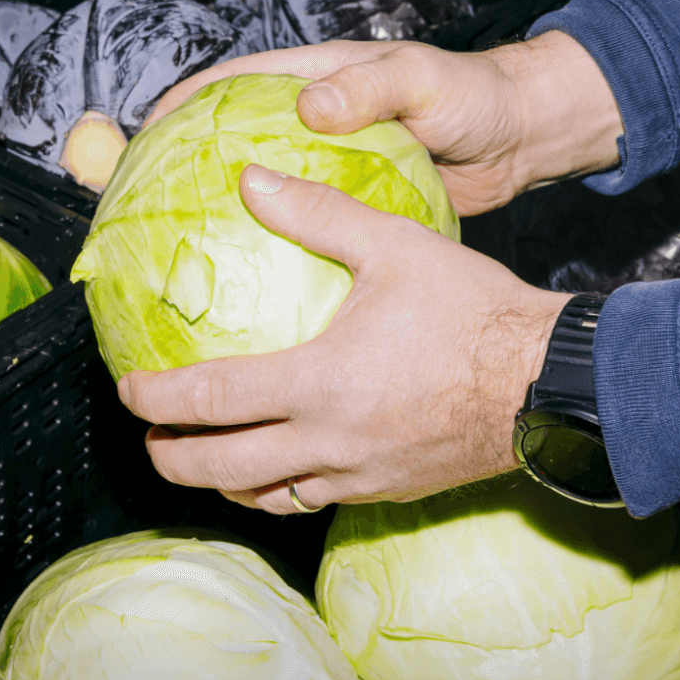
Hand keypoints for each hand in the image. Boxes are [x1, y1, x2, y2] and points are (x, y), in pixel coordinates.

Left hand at [118, 164, 572, 514]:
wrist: (550, 383)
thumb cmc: (475, 312)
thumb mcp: (394, 246)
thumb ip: (316, 214)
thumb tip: (252, 179)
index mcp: (320, 386)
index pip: (211, 402)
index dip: (157, 399)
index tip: (128, 390)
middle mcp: (330, 444)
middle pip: (224, 471)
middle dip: (174, 460)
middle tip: (150, 441)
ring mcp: (360, 476)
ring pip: (270, 498)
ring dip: (225, 485)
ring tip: (205, 463)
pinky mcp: (391, 491)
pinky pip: (317, 501)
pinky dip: (283, 490)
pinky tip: (283, 469)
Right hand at [145, 32, 623, 214]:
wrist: (522, 139)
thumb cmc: (474, 96)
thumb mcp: (422, 80)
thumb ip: (368, 88)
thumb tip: (309, 106)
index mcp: (317, 78)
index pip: (232, 85)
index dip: (181, 106)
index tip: (139, 136)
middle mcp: (315, 123)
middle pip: (232, 143)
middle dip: (184, 169)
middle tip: (142, 211)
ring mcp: (330, 168)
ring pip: (264, 195)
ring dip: (226, 220)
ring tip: (180, 260)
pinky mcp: (354, 208)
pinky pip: (304, 231)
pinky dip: (276, 253)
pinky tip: (254, 293)